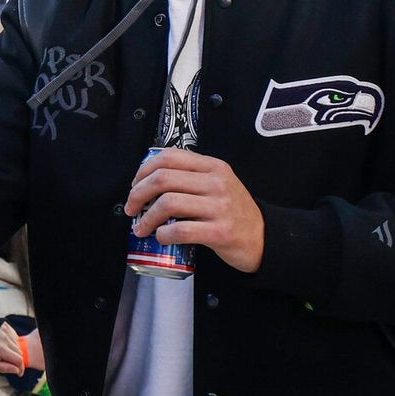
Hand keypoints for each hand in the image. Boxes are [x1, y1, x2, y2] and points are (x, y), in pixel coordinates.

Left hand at [0, 323, 31, 375]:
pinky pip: (14, 336)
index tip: (19, 373)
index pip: (19, 360)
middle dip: (17, 361)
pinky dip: (12, 342)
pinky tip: (5, 345)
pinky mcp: (5, 325)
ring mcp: (6, 330)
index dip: (21, 369)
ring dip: (15, 351)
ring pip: (18, 344)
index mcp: (0, 348)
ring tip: (5, 354)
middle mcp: (5, 338)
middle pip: (20, 352)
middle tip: (11, 365)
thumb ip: (3, 368)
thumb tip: (16, 371)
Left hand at [126, 149, 265, 273]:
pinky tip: (161, 237)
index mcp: (213, 167)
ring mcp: (219, 207)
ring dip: (147, 217)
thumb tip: (149, 183)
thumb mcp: (218, 185)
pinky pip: (180, 230)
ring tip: (141, 228)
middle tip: (131, 208)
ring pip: (168, 203)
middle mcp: (216, 182)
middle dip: (138, 194)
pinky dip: (163, 234)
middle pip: (163, 179)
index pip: (169, 157)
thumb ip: (191, 178)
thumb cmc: (234, 213)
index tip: (135, 185)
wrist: (263, 238)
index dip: (144, 170)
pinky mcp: (219, 232)